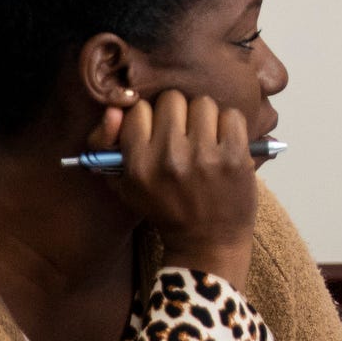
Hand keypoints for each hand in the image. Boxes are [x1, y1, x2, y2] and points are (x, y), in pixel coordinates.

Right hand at [87, 88, 258, 290]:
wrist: (207, 241)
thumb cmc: (164, 209)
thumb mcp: (124, 185)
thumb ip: (106, 145)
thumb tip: (114, 109)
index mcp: (139, 165)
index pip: (138, 110)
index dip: (149, 117)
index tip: (156, 131)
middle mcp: (170, 158)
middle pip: (172, 99)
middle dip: (178, 113)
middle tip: (183, 133)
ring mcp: (205, 156)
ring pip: (203, 102)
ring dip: (204, 117)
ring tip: (204, 138)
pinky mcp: (235, 156)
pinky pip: (232, 114)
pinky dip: (229, 125)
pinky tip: (224, 143)